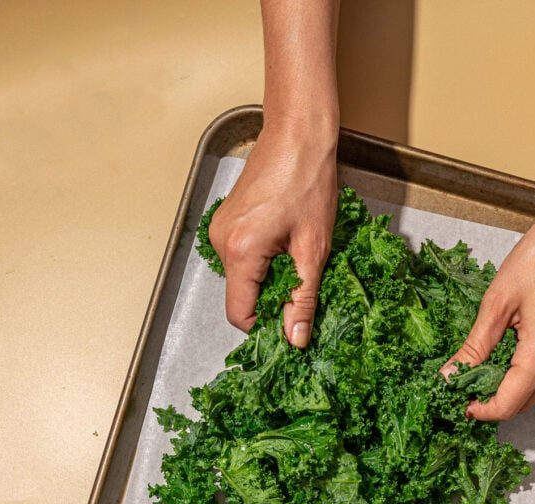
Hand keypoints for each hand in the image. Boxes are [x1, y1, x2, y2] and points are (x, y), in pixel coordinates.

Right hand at [208, 119, 337, 346]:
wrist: (298, 134)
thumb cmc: (309, 182)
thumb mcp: (314, 249)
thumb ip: (302, 299)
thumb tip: (295, 339)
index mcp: (241, 252)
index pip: (240, 315)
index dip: (266, 326)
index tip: (292, 322)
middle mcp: (222, 242)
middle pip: (241, 296)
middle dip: (271, 299)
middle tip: (304, 281)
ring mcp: (220, 230)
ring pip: (242, 278)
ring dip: (269, 278)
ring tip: (296, 254)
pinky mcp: (225, 222)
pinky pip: (241, 258)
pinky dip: (263, 262)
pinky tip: (284, 241)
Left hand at [441, 194, 534, 419]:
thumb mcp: (497, 302)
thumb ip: (474, 346)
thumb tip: (451, 374)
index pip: (508, 405)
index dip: (481, 410)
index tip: (460, 401)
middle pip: (524, 403)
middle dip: (493, 401)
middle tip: (466, 384)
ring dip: (510, 388)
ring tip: (483, 367)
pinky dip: (527, 373)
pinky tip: (508, 353)